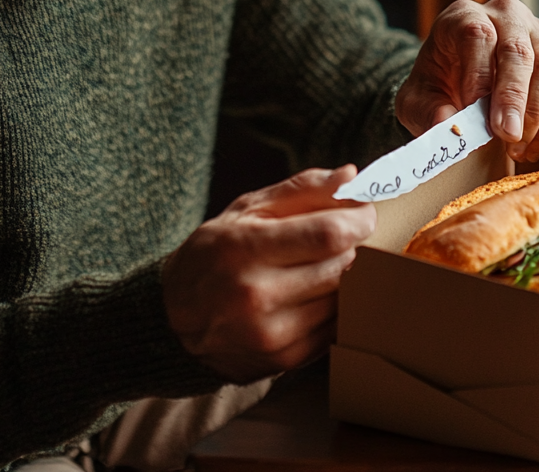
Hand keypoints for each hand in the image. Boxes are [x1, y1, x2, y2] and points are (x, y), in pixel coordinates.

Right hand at [162, 166, 374, 382]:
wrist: (174, 320)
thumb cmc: (215, 252)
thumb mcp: (247, 209)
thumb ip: (301, 190)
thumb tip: (351, 176)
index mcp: (246, 248)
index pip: (329, 234)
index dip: (358, 219)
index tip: (364, 211)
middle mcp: (258, 295)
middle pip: (342, 266)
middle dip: (354, 246)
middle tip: (344, 235)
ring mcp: (273, 334)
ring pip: (343, 299)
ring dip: (347, 277)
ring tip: (324, 264)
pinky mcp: (286, 360)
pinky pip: (335, 328)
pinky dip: (334, 306)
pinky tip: (315, 293)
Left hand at [395, 0, 538, 163]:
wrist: (458, 78)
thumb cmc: (438, 84)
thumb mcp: (418, 98)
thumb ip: (428, 110)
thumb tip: (448, 125)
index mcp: (464, 16)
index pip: (477, 35)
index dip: (480, 75)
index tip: (475, 111)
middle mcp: (506, 15)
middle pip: (518, 50)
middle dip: (514, 97)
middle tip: (508, 136)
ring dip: (538, 113)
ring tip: (518, 148)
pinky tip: (536, 142)